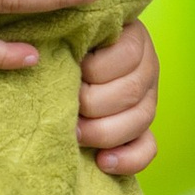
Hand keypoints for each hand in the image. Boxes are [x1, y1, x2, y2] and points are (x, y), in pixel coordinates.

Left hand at [76, 19, 157, 176]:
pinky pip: (147, 148)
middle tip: (64, 107)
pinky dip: (127, 159)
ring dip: (102, 132)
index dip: (94, 70)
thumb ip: (70, 36)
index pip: (126, 55)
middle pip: (130, 92)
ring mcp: (148, 101)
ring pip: (140, 121)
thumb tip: (47, 51)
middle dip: (92, 104)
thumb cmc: (64, 44)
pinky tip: (103, 162)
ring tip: (74, 133)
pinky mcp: (143, 130)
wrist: (67, 67)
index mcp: (133, 39)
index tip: (70, 72)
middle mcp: (147, 69)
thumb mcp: (70, 32)